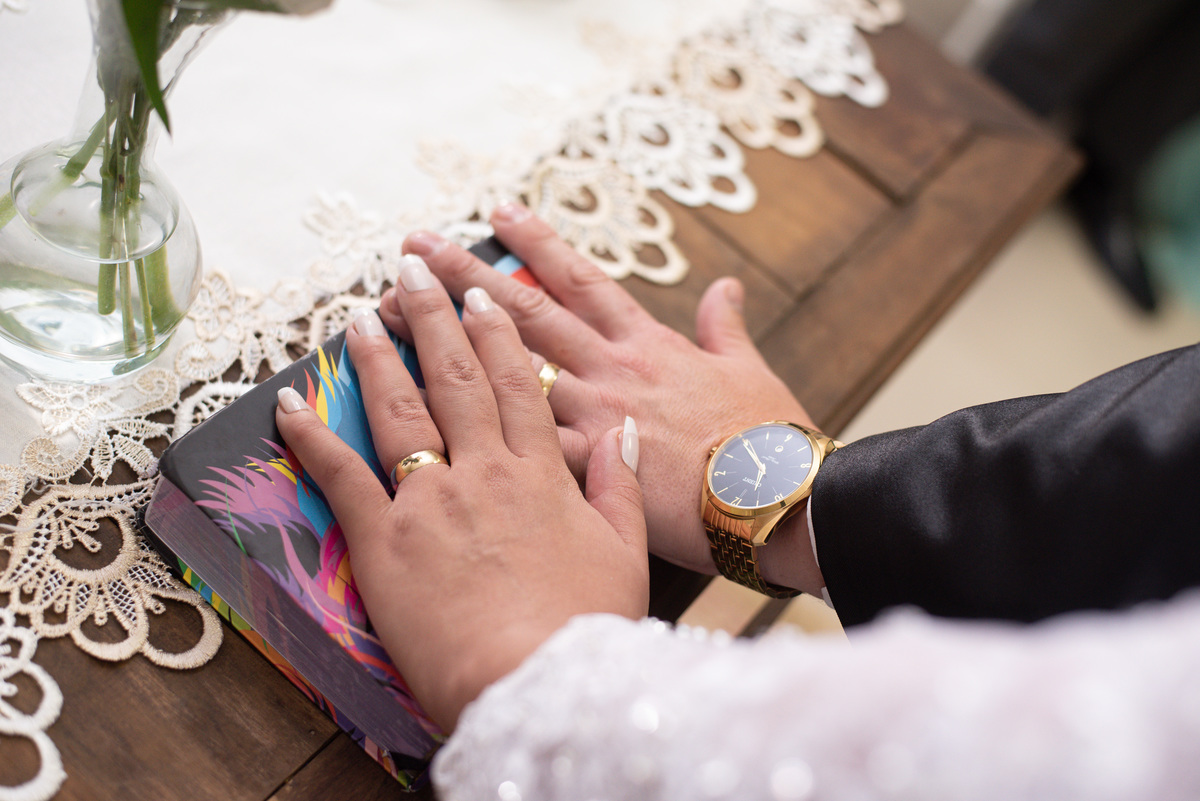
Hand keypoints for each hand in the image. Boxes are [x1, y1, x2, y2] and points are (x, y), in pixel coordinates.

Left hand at [275, 256, 648, 730]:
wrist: (536, 681)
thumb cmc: (586, 625)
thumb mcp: (625, 552)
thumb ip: (619, 486)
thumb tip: (618, 430)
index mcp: (541, 474)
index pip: (518, 384)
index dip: (497, 334)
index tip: (482, 294)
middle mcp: (484, 471)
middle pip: (456, 380)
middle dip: (433, 319)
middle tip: (413, 272)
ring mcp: (430, 500)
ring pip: (401, 410)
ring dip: (378, 357)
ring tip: (360, 314)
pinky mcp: (383, 540)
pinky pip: (341, 474)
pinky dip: (311, 435)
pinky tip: (289, 401)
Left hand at [394, 204, 824, 594]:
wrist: (775, 499)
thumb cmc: (765, 439)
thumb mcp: (749, 369)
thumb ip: (727, 326)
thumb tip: (726, 286)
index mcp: (644, 345)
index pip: (579, 280)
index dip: (537, 241)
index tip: (496, 212)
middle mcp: (607, 370)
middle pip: (523, 312)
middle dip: (463, 274)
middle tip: (414, 246)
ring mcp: (589, 415)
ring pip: (499, 370)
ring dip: (440, 341)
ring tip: (386, 315)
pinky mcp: (580, 470)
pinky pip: (508, 448)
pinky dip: (461, 435)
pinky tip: (416, 423)